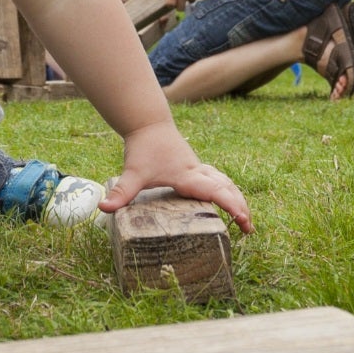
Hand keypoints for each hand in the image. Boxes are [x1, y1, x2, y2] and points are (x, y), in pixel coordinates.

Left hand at [103, 122, 251, 232]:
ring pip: (226, 183)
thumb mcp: (131, 173)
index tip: (242, 218)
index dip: (230, 205)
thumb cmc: (143, 147)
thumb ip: (121, 193)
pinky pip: (220, 180)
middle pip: (227, 189)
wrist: (148, 124)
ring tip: (245, 220)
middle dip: (240, 207)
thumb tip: (104, 208)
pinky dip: (229, 191)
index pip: (214, 192)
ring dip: (238, 199)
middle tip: (248, 228)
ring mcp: (199, 169)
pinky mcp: (197, 168)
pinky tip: (230, 200)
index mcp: (187, 176)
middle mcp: (198, 172)